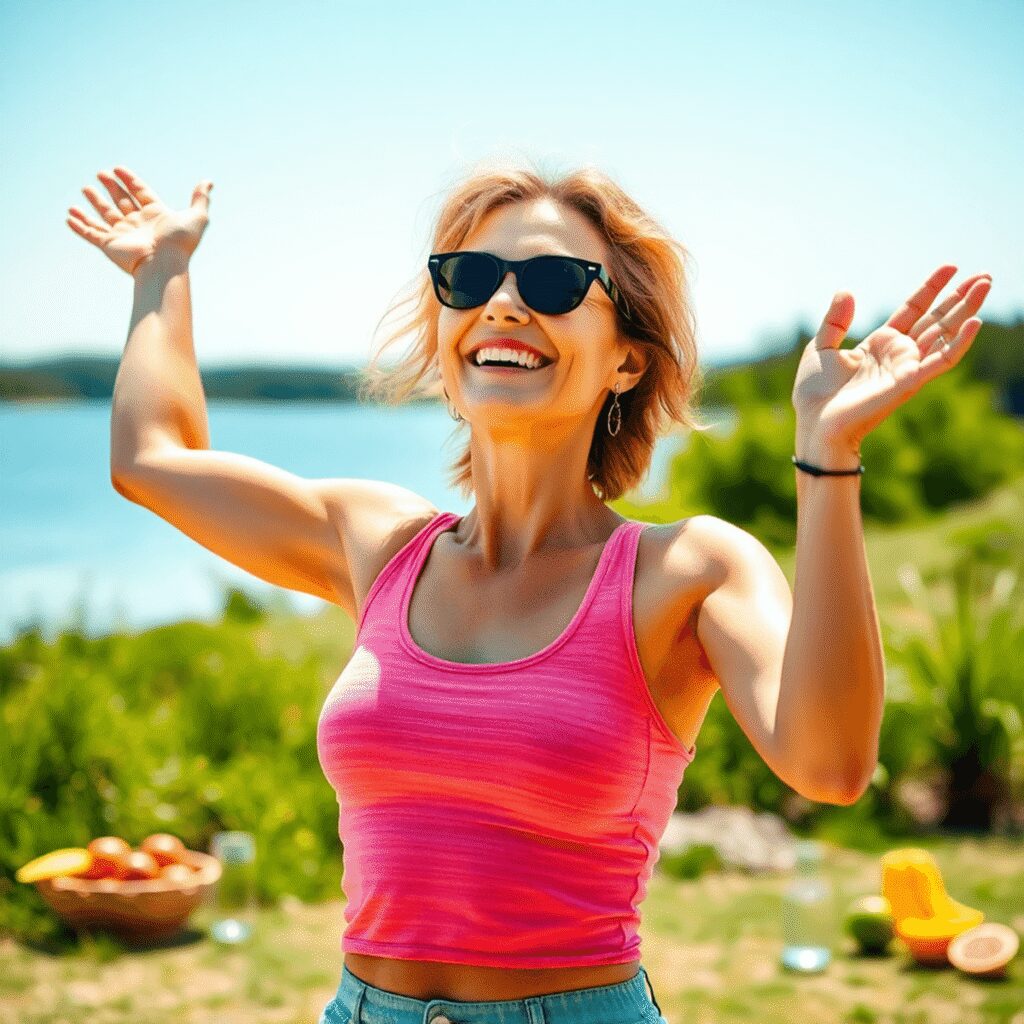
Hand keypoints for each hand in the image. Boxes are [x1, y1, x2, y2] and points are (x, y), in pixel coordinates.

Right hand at [66, 166, 213, 276]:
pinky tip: (70, 215)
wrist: (164, 265)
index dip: (130, 180)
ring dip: (94, 203)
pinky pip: (90, 234)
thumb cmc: (180, 243)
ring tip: (85, 189)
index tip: (118, 168)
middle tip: (101, 174)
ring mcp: (123, 235)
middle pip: (122, 201)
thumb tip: (208, 182)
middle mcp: (138, 224)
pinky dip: (79, 226)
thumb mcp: (196, 217)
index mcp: (156, 215)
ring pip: (105, 216)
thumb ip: (200, 198)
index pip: (141, 193)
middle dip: (111, 187)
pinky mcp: (109, 245)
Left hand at [791, 265, 993, 451]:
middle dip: (960, 297)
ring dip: (967, 310)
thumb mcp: (820, 347)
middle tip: (984, 276)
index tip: (950, 267)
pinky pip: (941, 361)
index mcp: (880, 343)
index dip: (931, 289)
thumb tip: (846, 290)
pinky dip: (959, 343)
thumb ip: (835, 321)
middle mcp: (898, 353)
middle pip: (937, 319)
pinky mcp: (909, 382)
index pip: (913, 309)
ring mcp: (906, 367)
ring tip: (986, 284)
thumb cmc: (815, 394)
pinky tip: (975, 323)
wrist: (815, 423)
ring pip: (945, 334)